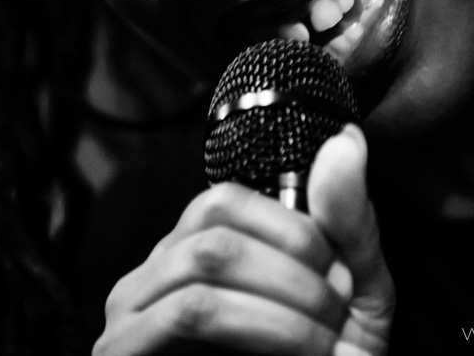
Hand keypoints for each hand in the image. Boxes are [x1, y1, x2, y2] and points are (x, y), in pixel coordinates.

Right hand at [93, 123, 394, 355]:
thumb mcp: (349, 294)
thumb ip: (347, 220)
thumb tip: (347, 138)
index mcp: (193, 253)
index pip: (223, 200)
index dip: (294, 229)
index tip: (341, 281)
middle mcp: (154, 276)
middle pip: (214, 224)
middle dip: (295, 267)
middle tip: (336, 315)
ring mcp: (132, 316)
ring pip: (205, 262)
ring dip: (286, 303)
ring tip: (323, 343)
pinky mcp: (124, 353)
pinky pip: (189, 312)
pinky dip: (262, 326)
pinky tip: (295, 353)